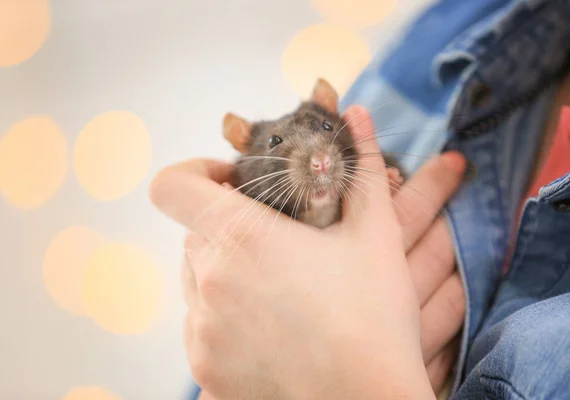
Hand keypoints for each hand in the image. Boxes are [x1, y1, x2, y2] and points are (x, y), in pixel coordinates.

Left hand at [150, 105, 465, 399]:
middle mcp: (207, 282)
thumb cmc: (374, 319)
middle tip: (279, 243)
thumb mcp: (376, 236)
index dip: (194, 173)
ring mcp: (202, 330)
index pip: (172, 185)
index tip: (231, 183)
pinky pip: (202, 325)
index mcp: (240, 237)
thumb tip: (358, 115)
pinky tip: (273, 330)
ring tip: (280, 291)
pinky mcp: (205, 370)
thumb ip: (360, 167)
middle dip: (229, 228)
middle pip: (195, 234)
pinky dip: (227, 317)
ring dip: (227, 273)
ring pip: (197, 280)